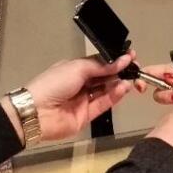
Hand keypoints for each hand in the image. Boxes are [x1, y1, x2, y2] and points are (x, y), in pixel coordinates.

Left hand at [17, 51, 135, 141]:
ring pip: (105, 91)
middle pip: (103, 77)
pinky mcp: (87, 115)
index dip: (114, 60)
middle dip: (119, 72)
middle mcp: (79, 83)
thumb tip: (122, 59)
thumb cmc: (53, 84)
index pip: (98, 63)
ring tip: (131, 78)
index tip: (130, 56)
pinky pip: (103, 104)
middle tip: (135, 67)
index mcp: (74, 69)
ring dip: (118, 84)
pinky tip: (123, 88)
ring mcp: (83, 100)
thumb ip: (101, 66)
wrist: (37, 112)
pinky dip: (114, 97)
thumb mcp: (77, 68)